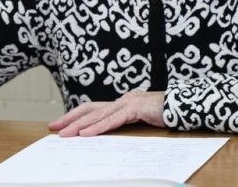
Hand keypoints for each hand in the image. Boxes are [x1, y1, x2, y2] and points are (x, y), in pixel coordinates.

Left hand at [49, 91, 164, 136]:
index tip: (60, 125)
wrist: (184, 108)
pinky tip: (86, 134)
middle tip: (53, 128)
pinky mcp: (135, 107)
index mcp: (122, 103)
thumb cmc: (165, 116)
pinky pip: (113, 119)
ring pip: (98, 114)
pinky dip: (98, 127)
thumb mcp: (141, 123)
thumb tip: (107, 136)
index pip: (94, 109)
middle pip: (90, 109)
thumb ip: (125, 125)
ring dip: (80, 125)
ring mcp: (128, 102)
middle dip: (71, 118)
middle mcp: (122, 100)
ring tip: (65, 134)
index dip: (76, 116)